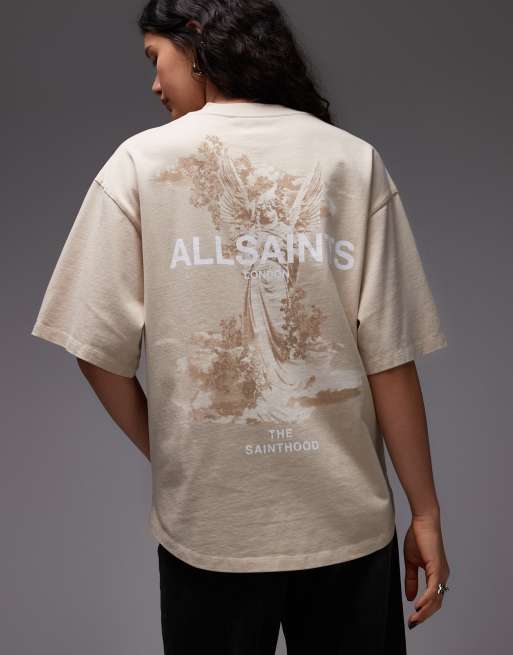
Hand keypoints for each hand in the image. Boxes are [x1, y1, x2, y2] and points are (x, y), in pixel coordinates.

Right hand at [403, 513, 449, 628]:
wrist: (422, 522)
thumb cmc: (418, 538)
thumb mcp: (411, 562)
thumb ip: (411, 580)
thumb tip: (411, 598)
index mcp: (436, 575)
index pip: (433, 599)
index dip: (424, 611)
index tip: (412, 619)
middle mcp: (442, 576)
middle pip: (436, 603)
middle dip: (424, 616)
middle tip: (412, 623)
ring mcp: (441, 573)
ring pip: (435, 599)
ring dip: (424, 611)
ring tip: (414, 619)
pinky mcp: (437, 568)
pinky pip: (433, 589)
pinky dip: (426, 599)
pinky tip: (418, 606)